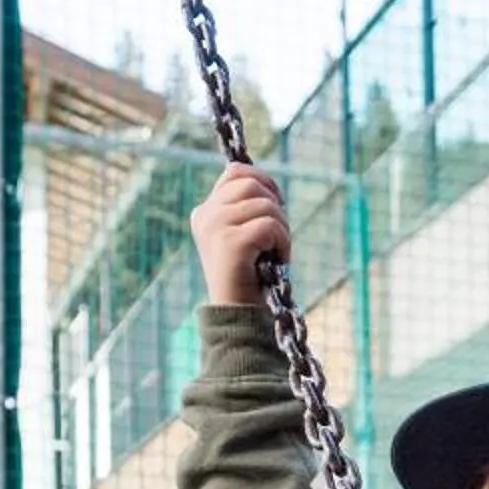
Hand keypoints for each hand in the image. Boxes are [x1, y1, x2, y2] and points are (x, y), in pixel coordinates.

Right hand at [191, 166, 289, 306]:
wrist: (241, 315)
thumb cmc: (251, 277)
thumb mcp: (246, 235)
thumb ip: (248, 208)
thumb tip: (265, 182)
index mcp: (205, 211)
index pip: (236, 172)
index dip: (264, 182)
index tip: (277, 205)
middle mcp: (205, 215)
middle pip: (252, 183)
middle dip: (276, 207)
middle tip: (277, 237)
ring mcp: (214, 227)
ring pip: (265, 204)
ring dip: (282, 229)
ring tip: (275, 253)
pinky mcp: (229, 242)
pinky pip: (270, 225)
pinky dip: (283, 242)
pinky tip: (277, 260)